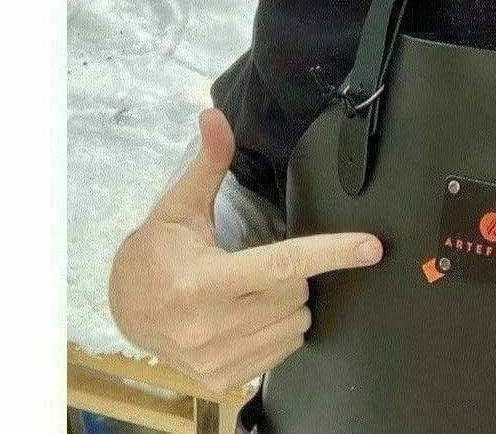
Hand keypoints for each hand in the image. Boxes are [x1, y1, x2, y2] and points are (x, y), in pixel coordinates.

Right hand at [108, 108, 382, 396]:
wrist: (124, 310)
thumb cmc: (157, 252)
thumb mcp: (179, 206)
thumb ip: (208, 163)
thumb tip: (214, 115)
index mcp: (202, 282)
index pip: (281, 265)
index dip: (331, 252)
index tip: (371, 247)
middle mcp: (210, 326)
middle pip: (296, 293)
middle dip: (295, 272)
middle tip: (260, 262)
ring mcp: (216, 359)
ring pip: (295, 323)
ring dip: (290, 302)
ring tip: (254, 289)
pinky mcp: (222, 380)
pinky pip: (283, 351)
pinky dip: (280, 329)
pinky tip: (251, 316)